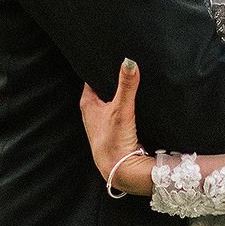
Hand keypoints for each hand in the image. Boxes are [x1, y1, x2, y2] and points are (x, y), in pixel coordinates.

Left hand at [80, 58, 152, 196]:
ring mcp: (104, 122)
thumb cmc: (113, 141)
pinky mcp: (115, 130)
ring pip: (112, 101)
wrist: (120, 169)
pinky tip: (137, 103)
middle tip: (125, 65)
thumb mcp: (121, 109)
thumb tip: (129, 61)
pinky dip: (127, 106)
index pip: (92, 78)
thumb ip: (127, 85)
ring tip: (132, 80)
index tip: (111, 56)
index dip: (100, 68)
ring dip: (121, 94)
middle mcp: (93, 112)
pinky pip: (121, 112)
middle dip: (113, 80)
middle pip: (103, 89)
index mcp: (87, 104)